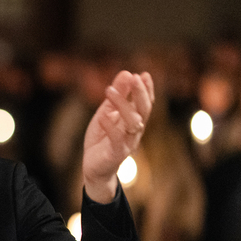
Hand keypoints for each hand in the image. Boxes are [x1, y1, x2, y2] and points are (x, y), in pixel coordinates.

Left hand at [81, 71, 154, 202]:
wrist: (94, 167)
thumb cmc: (102, 139)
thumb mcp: (106, 113)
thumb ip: (117, 96)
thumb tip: (126, 72)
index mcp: (134, 120)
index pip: (145, 103)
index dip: (146, 89)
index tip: (144, 74)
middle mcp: (135, 131)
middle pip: (144, 110)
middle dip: (140, 93)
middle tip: (135, 77)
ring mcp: (127, 143)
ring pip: (133, 123)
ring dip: (123, 105)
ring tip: (109, 90)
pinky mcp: (116, 154)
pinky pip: (116, 139)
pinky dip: (110, 126)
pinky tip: (103, 115)